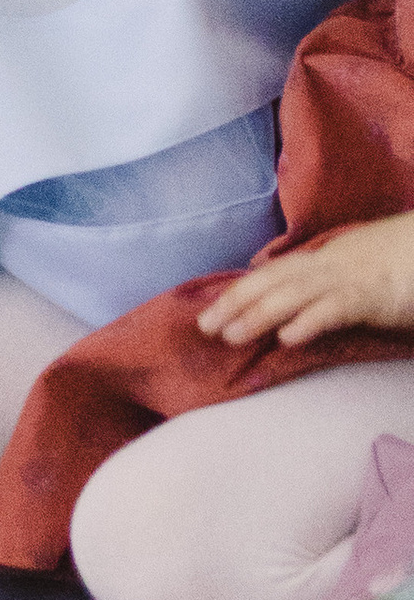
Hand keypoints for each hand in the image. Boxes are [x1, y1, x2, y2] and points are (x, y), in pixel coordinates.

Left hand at [198, 215, 413, 351]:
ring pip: (293, 295)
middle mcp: (326, 266)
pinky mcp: (369, 297)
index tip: (210, 312)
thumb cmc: (398, 265)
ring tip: (232, 336)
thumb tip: (295, 308)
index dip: (238, 292)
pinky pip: (333, 309)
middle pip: (271, 282)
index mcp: (322, 261)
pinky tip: (287, 338)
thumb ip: (325, 287)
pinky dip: (308, 322)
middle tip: (204, 327)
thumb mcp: (354, 274)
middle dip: (234, 304)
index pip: (270, 275)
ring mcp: (346, 279)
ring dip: (259, 316)